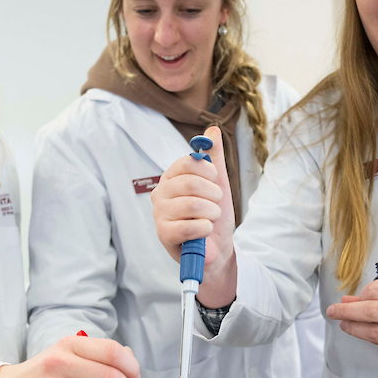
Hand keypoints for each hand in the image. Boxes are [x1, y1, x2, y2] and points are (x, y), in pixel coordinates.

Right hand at [151, 125, 237, 307]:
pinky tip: (204, 231)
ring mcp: (159, 214)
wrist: (217, 247)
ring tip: (212, 219)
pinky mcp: (163, 234)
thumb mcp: (218, 184)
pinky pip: (187, 226)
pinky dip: (204, 229)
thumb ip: (214, 158)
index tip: (216, 181)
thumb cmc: (214, 215)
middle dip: (213, 196)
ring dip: (211, 214)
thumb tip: (212, 130)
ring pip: (191, 205)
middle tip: (216, 205)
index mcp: (171, 177)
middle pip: (190, 183)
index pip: (187, 162)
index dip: (208, 171)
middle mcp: (160, 193)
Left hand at [326, 277, 377, 362]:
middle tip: (332, 311)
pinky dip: (370, 337)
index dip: (360, 295)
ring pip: (375, 333)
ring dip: (353, 328)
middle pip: (372, 313)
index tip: (354, 298)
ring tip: (343, 323)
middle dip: (347, 312)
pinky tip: (362, 332)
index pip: (377, 291)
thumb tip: (348, 300)